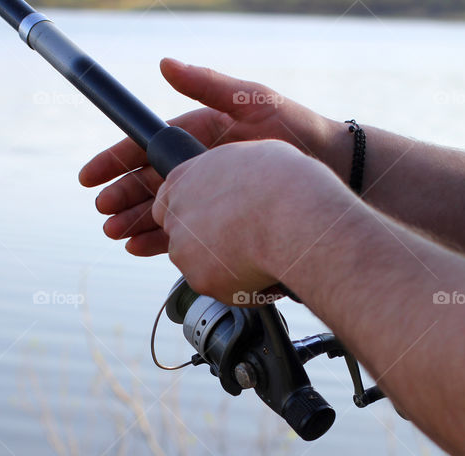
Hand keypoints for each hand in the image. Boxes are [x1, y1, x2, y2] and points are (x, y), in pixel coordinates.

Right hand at [79, 58, 338, 255]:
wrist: (335, 168)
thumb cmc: (297, 128)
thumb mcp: (252, 99)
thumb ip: (207, 84)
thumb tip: (166, 64)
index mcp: (197, 134)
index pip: (144, 147)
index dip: (114, 162)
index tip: (90, 177)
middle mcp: (200, 165)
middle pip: (148, 184)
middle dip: (122, 199)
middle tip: (104, 213)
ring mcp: (212, 194)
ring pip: (162, 211)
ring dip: (137, 223)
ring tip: (117, 234)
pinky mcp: (226, 220)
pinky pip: (186, 231)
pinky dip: (163, 241)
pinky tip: (143, 248)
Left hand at [152, 139, 355, 303]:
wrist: (294, 215)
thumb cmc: (282, 181)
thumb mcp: (251, 158)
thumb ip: (231, 174)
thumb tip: (240, 182)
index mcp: (183, 178)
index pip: (170, 201)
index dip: (196, 213)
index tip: (218, 219)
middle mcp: (177, 214)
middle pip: (182, 236)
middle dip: (207, 243)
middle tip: (242, 241)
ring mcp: (184, 249)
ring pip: (200, 265)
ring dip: (224, 265)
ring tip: (261, 255)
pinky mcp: (200, 279)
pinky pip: (219, 288)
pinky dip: (240, 286)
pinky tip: (264, 272)